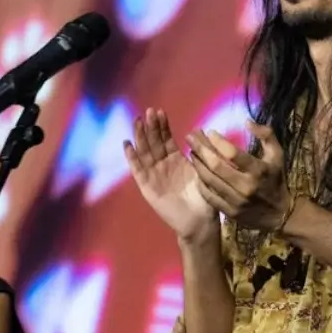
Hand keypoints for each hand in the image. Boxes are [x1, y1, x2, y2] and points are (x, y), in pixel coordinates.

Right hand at [124, 108, 217, 242]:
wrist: (199, 221)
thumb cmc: (204, 197)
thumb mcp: (203, 170)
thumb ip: (200, 152)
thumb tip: (198, 130)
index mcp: (176, 160)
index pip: (166, 139)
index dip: (162, 126)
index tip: (159, 111)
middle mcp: (163, 165)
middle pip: (154, 143)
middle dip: (151, 127)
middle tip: (148, 111)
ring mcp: (154, 175)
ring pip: (144, 153)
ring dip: (140, 137)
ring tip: (137, 122)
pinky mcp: (147, 187)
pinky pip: (138, 171)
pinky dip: (132, 158)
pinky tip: (127, 145)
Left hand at [185, 121, 290, 231]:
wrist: (278, 214)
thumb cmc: (276, 180)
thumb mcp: (277, 155)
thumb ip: (266, 135)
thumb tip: (247, 121)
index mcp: (258, 170)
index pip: (232, 154)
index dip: (218, 142)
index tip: (210, 132)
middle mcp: (245, 186)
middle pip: (216, 166)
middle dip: (201, 149)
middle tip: (190, 137)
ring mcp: (236, 201)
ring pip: (210, 180)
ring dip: (198, 164)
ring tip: (192, 152)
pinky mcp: (229, 212)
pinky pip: (209, 195)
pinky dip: (201, 182)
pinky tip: (197, 171)